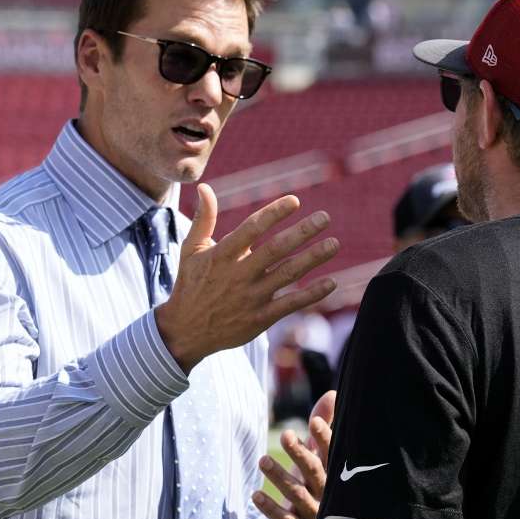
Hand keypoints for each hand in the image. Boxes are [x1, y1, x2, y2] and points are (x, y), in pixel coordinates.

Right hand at [155, 184, 339, 372]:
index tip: (295, 201)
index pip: (251, 229)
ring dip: (313, 258)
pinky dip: (312, 295)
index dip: (273, 213)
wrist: (185, 331)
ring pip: (287, 274)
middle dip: (302, 232)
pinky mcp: (259, 319)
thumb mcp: (190, 250)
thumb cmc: (190, 284)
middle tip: (324, 217)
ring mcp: (251, 297)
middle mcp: (239, 274)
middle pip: (275, 249)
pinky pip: (290, 305)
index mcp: (222, 255)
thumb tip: (205, 187)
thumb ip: (203, 218)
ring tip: (334, 244)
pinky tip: (332, 283)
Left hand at [253, 390, 335, 518]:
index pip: (332, 453)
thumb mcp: (319, 454)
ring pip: (297, 494)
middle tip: (285, 434)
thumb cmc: (315, 480)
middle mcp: (326, 492)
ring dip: (280, 477)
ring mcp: (314, 512)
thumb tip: (332, 394)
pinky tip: (255, 495)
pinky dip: (270, 508)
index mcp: (333, 472)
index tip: (313, 421)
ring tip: (263, 460)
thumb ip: (325, 424)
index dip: (324, 438)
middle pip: (314, 471)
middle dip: (299, 453)